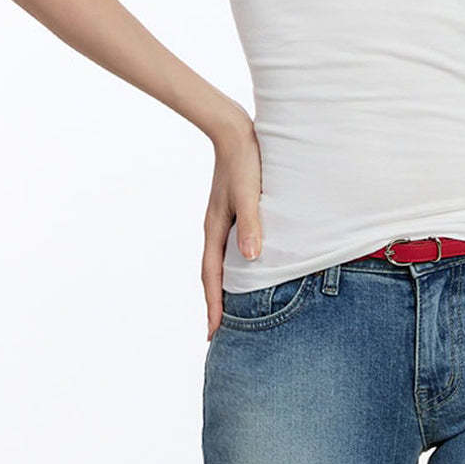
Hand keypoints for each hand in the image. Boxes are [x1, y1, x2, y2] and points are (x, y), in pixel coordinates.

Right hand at [201, 117, 263, 340]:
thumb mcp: (249, 193)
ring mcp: (223, 219)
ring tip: (232, 308)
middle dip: (216, 303)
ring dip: (225, 286)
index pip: (212, 277)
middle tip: (219, 332)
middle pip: (213, 274)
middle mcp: (216, 228)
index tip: (214, 334)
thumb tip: (252, 258)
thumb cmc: (244, 161)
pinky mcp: (233, 210)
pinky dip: (234, 265)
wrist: (234, 130)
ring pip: (221, 261)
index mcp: (215, 228)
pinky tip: (247, 268)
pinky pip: (230, 247)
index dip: (214, 306)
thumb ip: (252, 224)